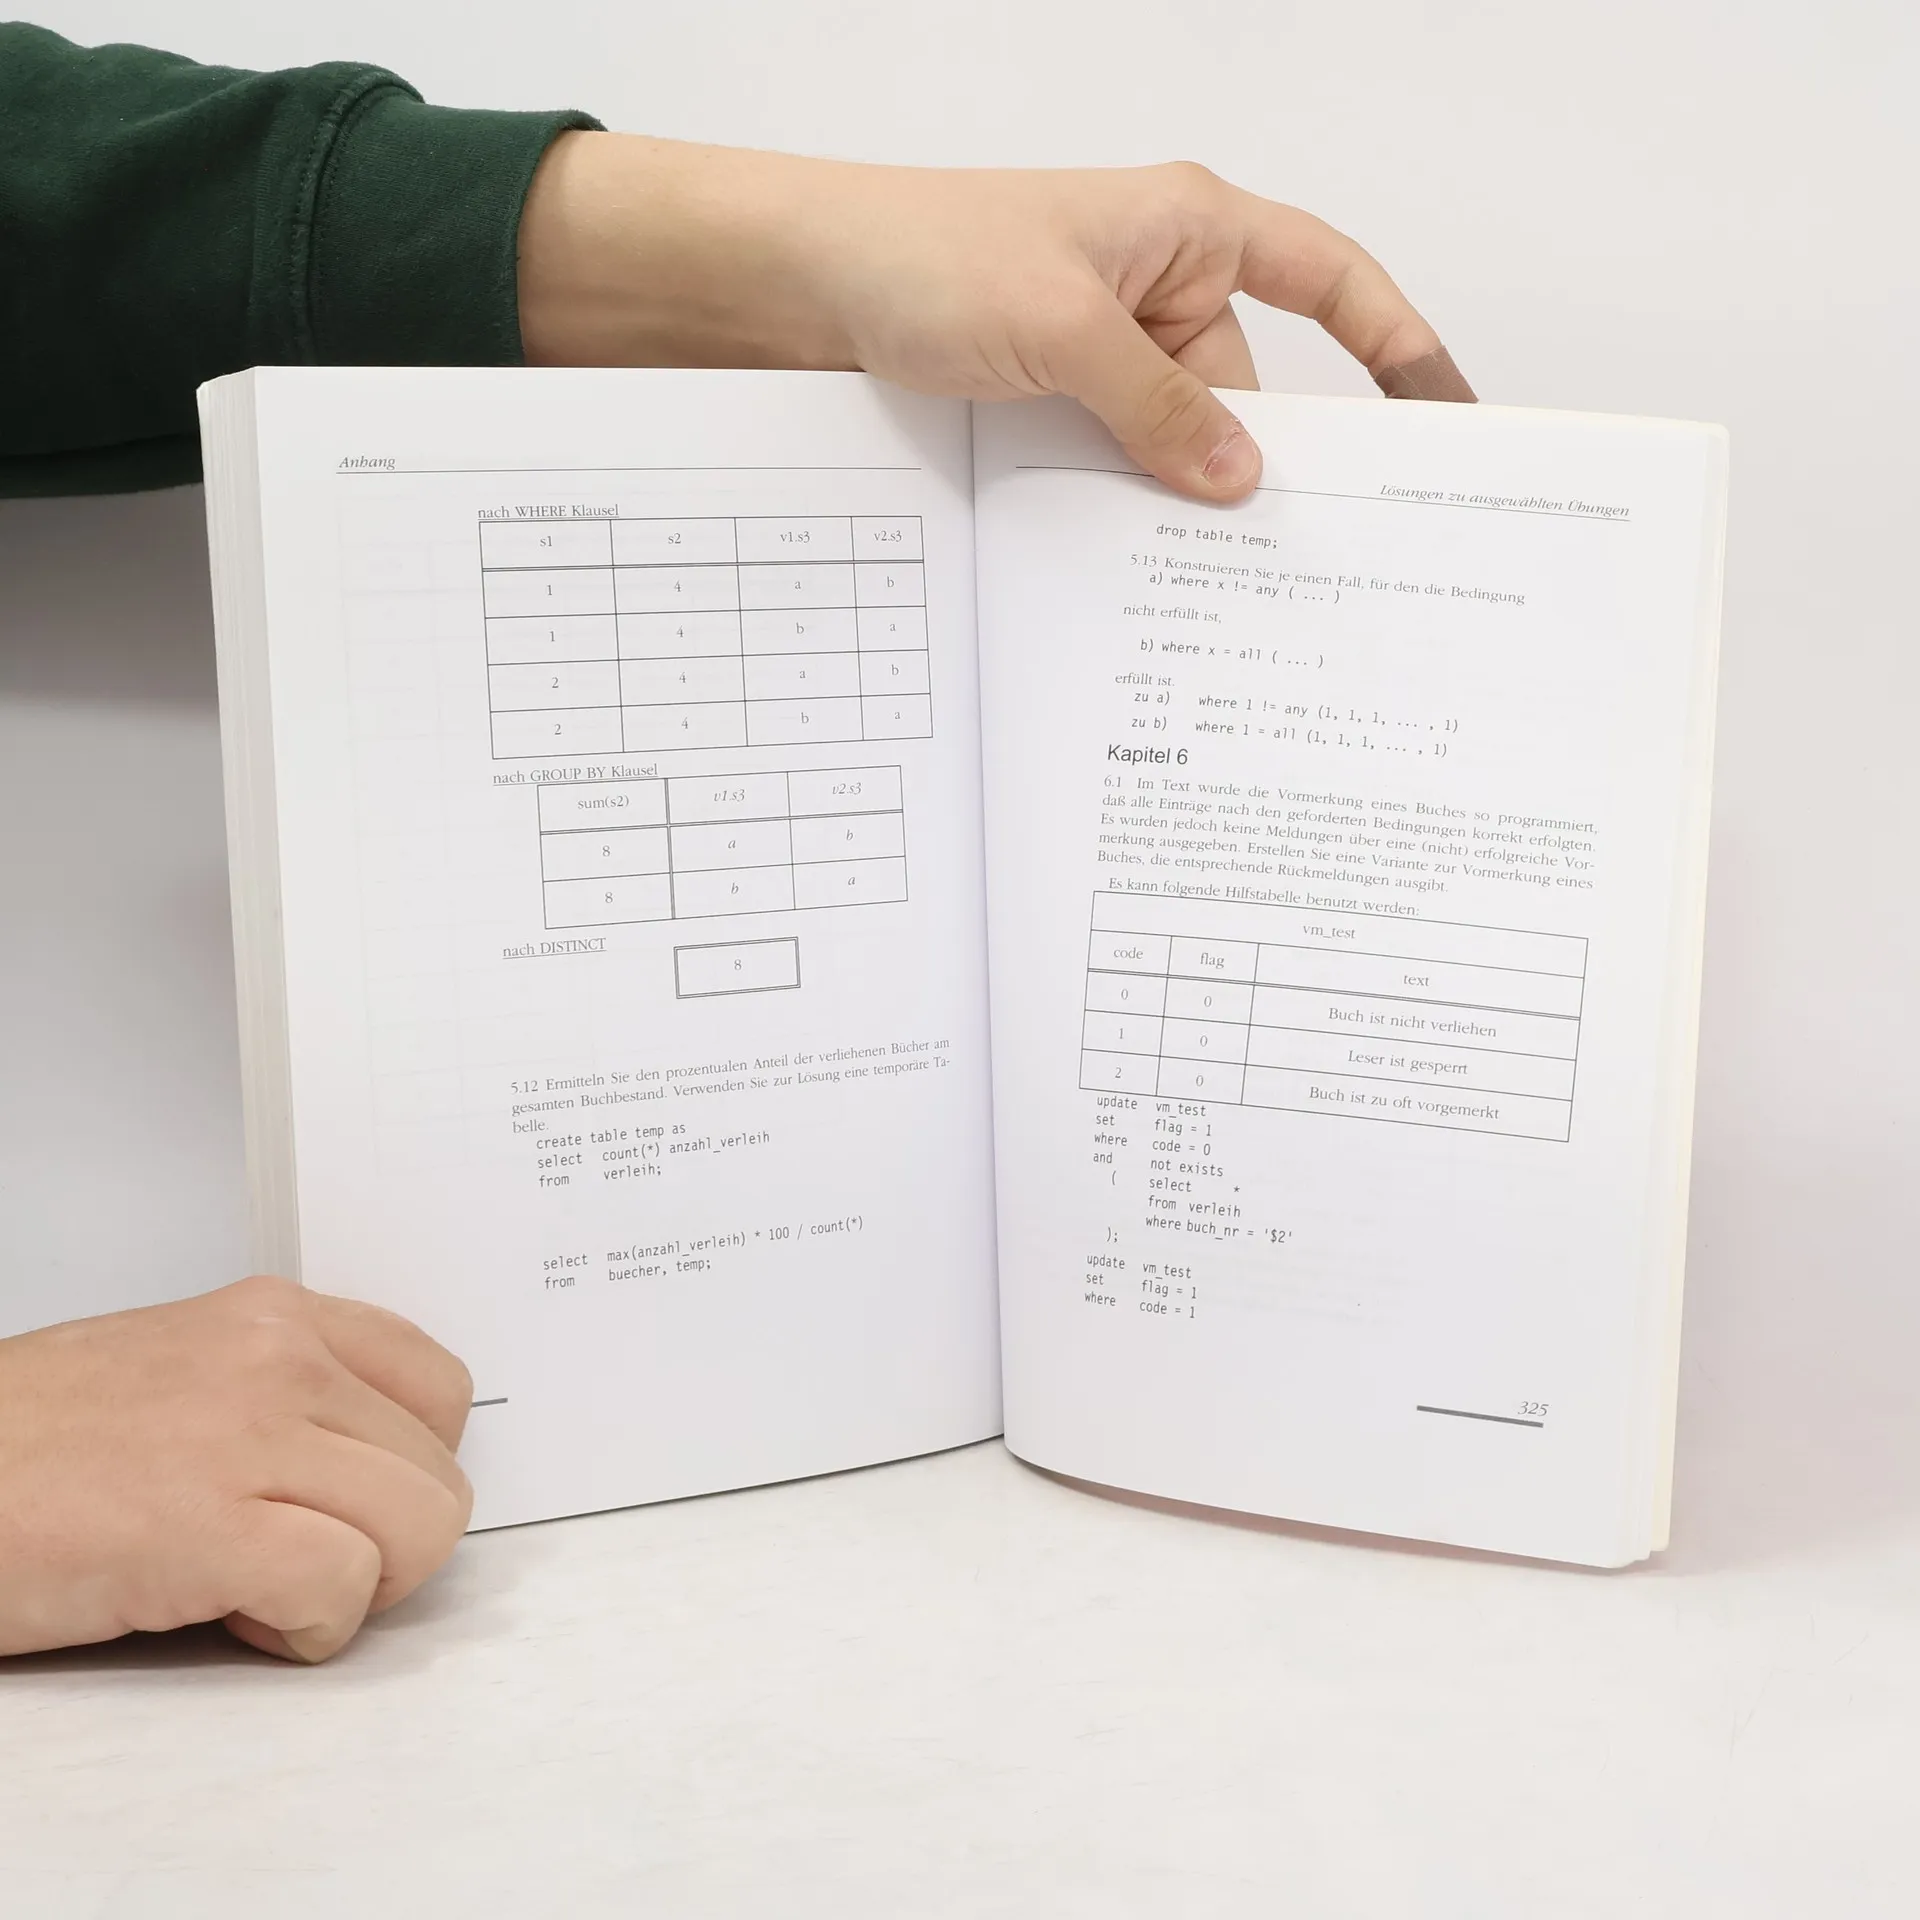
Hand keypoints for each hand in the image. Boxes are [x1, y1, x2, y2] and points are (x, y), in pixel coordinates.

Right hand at [0, 1276, 472, 1663]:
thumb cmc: (30, 1447)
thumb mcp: (182, 1371)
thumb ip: (286, 1394)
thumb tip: (374, 1466)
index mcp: (277, 1317)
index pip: (440, 1387)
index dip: (413, 1467)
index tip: (356, 1504)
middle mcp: (279, 1358)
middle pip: (438, 1474)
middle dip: (389, 1544)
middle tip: (303, 1566)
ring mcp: (248, 1436)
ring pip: (421, 1526)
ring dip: (360, 1588)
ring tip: (267, 1590)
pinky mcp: (207, 1527)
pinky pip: (344, 1587)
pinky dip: (310, 1630)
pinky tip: (240, 1621)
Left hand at [517, 136, 1469, 500]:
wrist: (795, 284)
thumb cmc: (924, 254)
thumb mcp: (1064, 331)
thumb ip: (1159, 409)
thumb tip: (1238, 482)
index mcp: (1191, 230)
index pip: (1331, 283)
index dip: (1400, 347)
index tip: (1448, 421)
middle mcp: (1158, 286)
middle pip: (1250, 391)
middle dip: (1260, 468)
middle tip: (1303, 565)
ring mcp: (1102, 350)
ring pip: (1176, 443)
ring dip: (1174, 498)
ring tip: (1191, 576)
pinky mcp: (1052, 399)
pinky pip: (1114, 461)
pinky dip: (1119, 504)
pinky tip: (1121, 559)